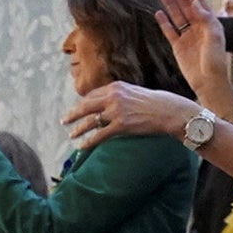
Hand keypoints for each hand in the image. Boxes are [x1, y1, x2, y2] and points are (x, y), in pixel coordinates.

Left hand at [62, 82, 195, 148]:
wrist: (168, 111)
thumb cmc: (155, 103)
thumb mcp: (134, 93)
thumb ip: (120, 96)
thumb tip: (109, 104)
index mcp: (116, 86)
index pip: (92, 95)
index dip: (83, 103)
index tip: (78, 109)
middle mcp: (113, 96)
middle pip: (86, 105)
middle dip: (73, 114)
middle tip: (64, 120)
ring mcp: (116, 111)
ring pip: (90, 120)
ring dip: (78, 128)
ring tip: (71, 134)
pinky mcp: (121, 125)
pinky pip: (100, 134)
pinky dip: (89, 141)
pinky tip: (82, 146)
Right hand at [151, 0, 228, 98]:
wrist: (208, 81)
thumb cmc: (215, 60)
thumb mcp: (215, 37)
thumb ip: (206, 19)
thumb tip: (195, 3)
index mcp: (210, 23)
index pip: (198, 3)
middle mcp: (198, 28)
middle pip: (186, 6)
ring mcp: (187, 36)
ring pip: (177, 16)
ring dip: (170, 4)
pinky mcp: (178, 47)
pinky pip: (170, 31)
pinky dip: (164, 22)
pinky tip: (158, 12)